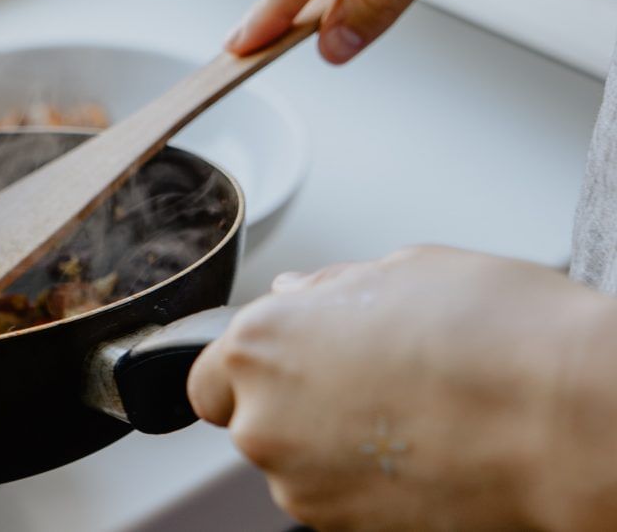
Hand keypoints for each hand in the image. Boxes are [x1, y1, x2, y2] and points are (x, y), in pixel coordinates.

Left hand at [189, 246, 616, 529]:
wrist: (567, 420)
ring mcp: (303, 485)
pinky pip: (335, 496)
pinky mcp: (346, 530)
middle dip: (292, 400)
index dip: (248, 368)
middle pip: (250, 419)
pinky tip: (420, 446)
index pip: (207, 376)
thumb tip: (299, 293)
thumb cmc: (496, 334)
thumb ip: (328, 287)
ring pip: (295, 461)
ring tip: (406, 410)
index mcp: (261, 345)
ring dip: (329, 441)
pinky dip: (363, 478)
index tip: (287, 360)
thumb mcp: (404, 269)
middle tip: (364, 376)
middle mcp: (264, 420)